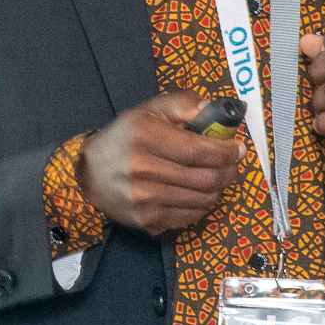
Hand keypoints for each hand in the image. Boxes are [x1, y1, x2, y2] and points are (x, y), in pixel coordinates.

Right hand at [80, 91, 242, 235]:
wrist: (88, 176)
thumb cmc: (123, 140)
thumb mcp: (147, 111)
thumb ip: (182, 104)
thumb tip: (215, 110)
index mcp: (146, 137)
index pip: (200, 151)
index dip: (226, 152)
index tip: (236, 149)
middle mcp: (145, 169)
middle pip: (207, 178)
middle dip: (228, 171)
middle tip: (230, 164)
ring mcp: (146, 199)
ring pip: (203, 199)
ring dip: (216, 188)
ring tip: (213, 177)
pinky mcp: (148, 220)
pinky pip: (191, 216)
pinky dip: (201, 205)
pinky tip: (195, 193)